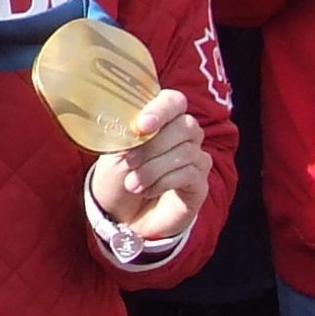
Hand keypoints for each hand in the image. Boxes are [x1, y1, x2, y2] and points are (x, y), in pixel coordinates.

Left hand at [86, 88, 209, 242]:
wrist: (122, 214)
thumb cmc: (118, 176)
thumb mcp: (115, 153)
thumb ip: (127, 134)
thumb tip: (136, 126)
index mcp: (163, 119)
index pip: (174, 101)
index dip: (161, 110)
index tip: (141, 126)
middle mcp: (185, 135)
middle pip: (185, 126)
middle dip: (153, 146)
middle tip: (129, 163)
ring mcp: (196, 158)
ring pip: (185, 152)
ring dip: (153, 169)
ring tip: (132, 184)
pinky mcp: (200, 183)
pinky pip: (189, 174)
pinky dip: (163, 182)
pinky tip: (148, 191)